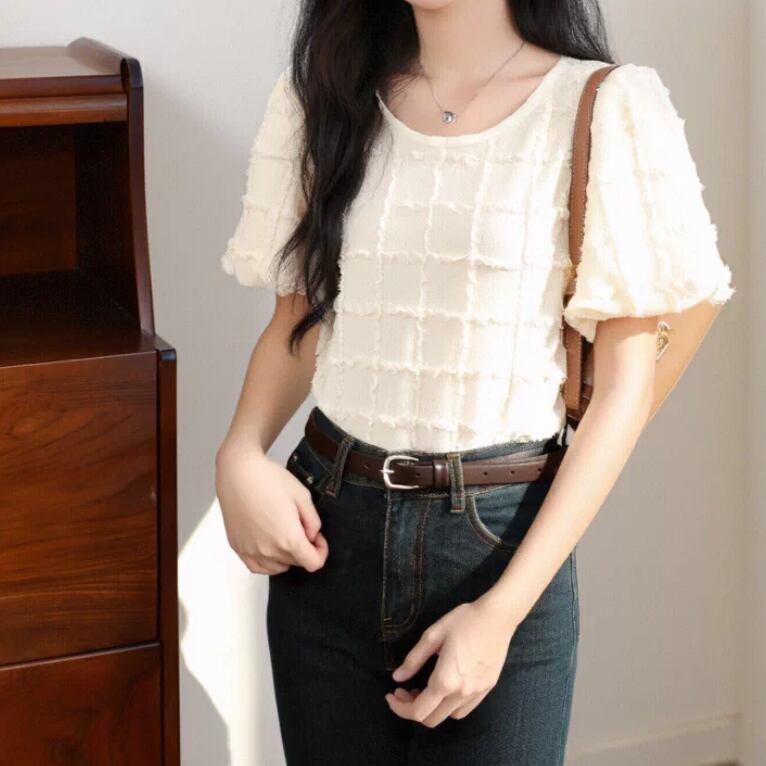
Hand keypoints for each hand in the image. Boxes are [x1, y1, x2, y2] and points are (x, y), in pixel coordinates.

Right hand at [215, 438, 327, 574]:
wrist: (238, 473)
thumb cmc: (269, 480)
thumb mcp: (302, 496)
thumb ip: (314, 521)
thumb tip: (312, 536)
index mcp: (289, 539)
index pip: (313, 563)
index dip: (321, 552)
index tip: (318, 539)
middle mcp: (270, 551)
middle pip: (296, 563)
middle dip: (304, 549)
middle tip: (300, 527)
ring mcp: (252, 551)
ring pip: (278, 567)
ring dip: (286, 556)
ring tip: (283, 533)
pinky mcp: (238, 548)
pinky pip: (258, 567)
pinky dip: (268, 562)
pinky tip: (270, 545)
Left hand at [385, 595, 517, 726]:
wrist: (497, 617)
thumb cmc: (463, 621)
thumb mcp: (433, 635)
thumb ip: (414, 659)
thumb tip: (397, 678)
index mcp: (445, 681)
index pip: (418, 711)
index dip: (400, 708)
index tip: (391, 694)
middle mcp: (461, 693)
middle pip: (432, 719)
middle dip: (412, 709)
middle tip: (406, 689)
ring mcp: (477, 693)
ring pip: (448, 716)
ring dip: (432, 708)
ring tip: (425, 688)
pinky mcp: (487, 689)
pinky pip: (464, 709)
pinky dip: (449, 706)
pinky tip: (446, 687)